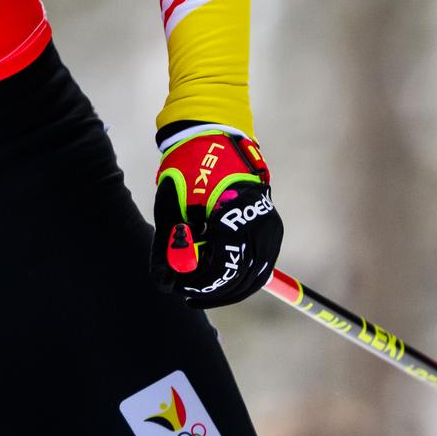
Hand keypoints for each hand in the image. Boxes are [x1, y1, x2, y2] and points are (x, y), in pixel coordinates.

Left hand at [149, 124, 280, 307]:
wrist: (214, 140)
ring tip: (198, 287)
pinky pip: (259, 265)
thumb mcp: (170, 208)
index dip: (204, 284)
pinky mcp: (272, 229)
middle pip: (243, 276)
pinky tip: (216, 275)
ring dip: (228, 287)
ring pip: (255, 275)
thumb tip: (165, 284)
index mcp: (237, 214)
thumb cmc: (187, 171)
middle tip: (188, 295)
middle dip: (214, 289)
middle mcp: (261, 222)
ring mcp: (271, 227)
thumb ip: (168, 246)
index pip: (225, 265)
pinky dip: (239, 274)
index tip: (182, 291)